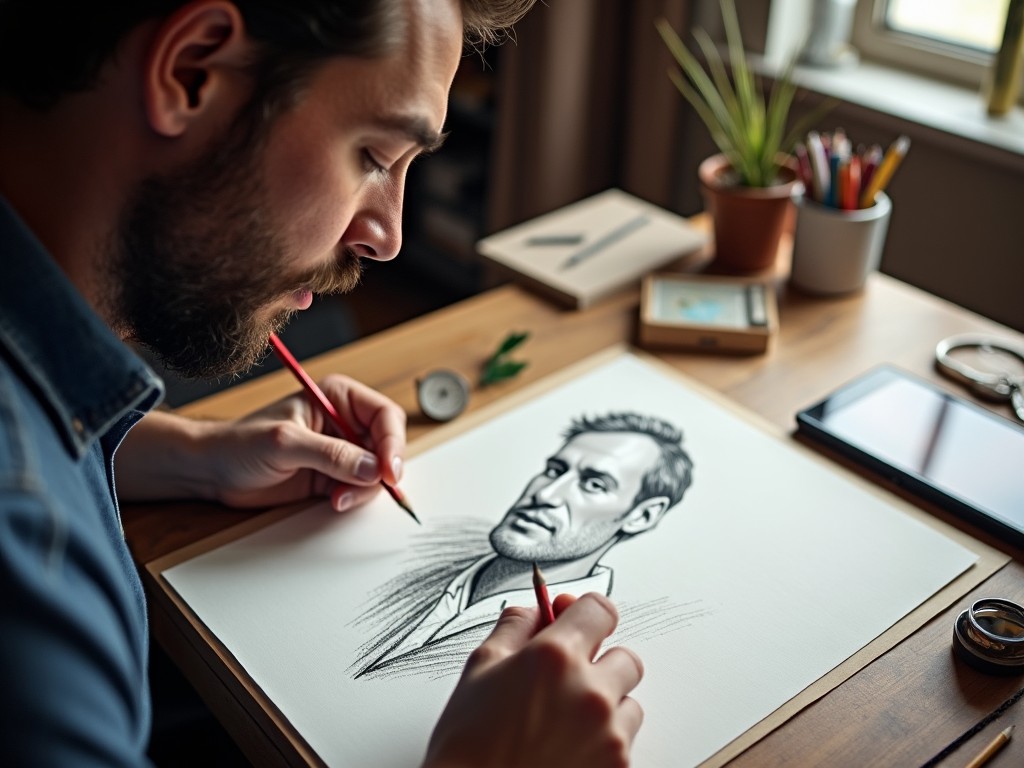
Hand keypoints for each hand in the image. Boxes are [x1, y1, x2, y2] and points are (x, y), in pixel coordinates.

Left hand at [204, 373, 405, 509]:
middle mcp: (344, 422)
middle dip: (383, 469)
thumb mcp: (285, 443)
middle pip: (387, 445)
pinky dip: (355, 498)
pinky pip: (361, 489)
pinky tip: (335, 501)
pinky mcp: (334, 477)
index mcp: (338, 398)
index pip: (384, 416)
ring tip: (338, 497)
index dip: (392, 442)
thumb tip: (371, 468)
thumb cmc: (240, 443)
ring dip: (366, 488)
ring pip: (377, 471)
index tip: (388, 470)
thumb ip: (330, 455)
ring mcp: (341, 451)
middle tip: (373, 487)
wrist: (214, 471)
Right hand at [424, 593, 643, 767]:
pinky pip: (625, 742)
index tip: (576, 622)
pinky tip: (568, 749)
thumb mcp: (479, 669)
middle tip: (566, 680)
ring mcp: (608, 734)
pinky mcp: (616, 767)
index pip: (600, 609)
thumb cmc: (468, 744)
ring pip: (629, 703)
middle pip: (625, 657)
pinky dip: (604, 742)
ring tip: (563, 722)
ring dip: (606, 706)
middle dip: (599, 663)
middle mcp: (590, 691)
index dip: (585, 614)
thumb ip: (513, 629)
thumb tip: (533, 612)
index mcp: (555, 657)